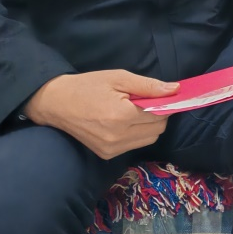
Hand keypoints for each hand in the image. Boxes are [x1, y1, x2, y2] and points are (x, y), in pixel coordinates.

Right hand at [23, 70, 177, 159]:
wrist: (56, 103)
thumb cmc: (88, 86)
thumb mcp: (119, 78)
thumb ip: (148, 86)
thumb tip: (175, 89)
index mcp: (121, 116)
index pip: (160, 115)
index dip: (165, 104)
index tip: (163, 95)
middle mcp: (118, 137)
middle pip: (157, 130)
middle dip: (158, 115)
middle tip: (145, 101)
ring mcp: (111, 149)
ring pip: (148, 140)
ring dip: (149, 126)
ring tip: (133, 111)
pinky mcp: (106, 155)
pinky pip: (134, 145)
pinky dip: (136, 134)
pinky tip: (124, 122)